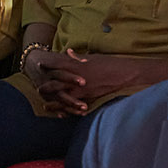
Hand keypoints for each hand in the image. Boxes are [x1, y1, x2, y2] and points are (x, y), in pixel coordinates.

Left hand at [34, 52, 167, 115]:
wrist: (128, 74)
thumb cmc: (113, 64)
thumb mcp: (95, 57)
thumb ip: (81, 57)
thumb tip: (70, 53)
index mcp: (80, 64)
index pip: (59, 63)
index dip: (49, 64)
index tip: (40, 64)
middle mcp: (79, 75)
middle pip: (57, 81)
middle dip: (47, 86)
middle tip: (38, 89)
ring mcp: (84, 87)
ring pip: (64, 95)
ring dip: (54, 102)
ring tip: (45, 106)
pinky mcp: (90, 97)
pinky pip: (75, 105)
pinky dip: (67, 110)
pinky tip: (62, 115)